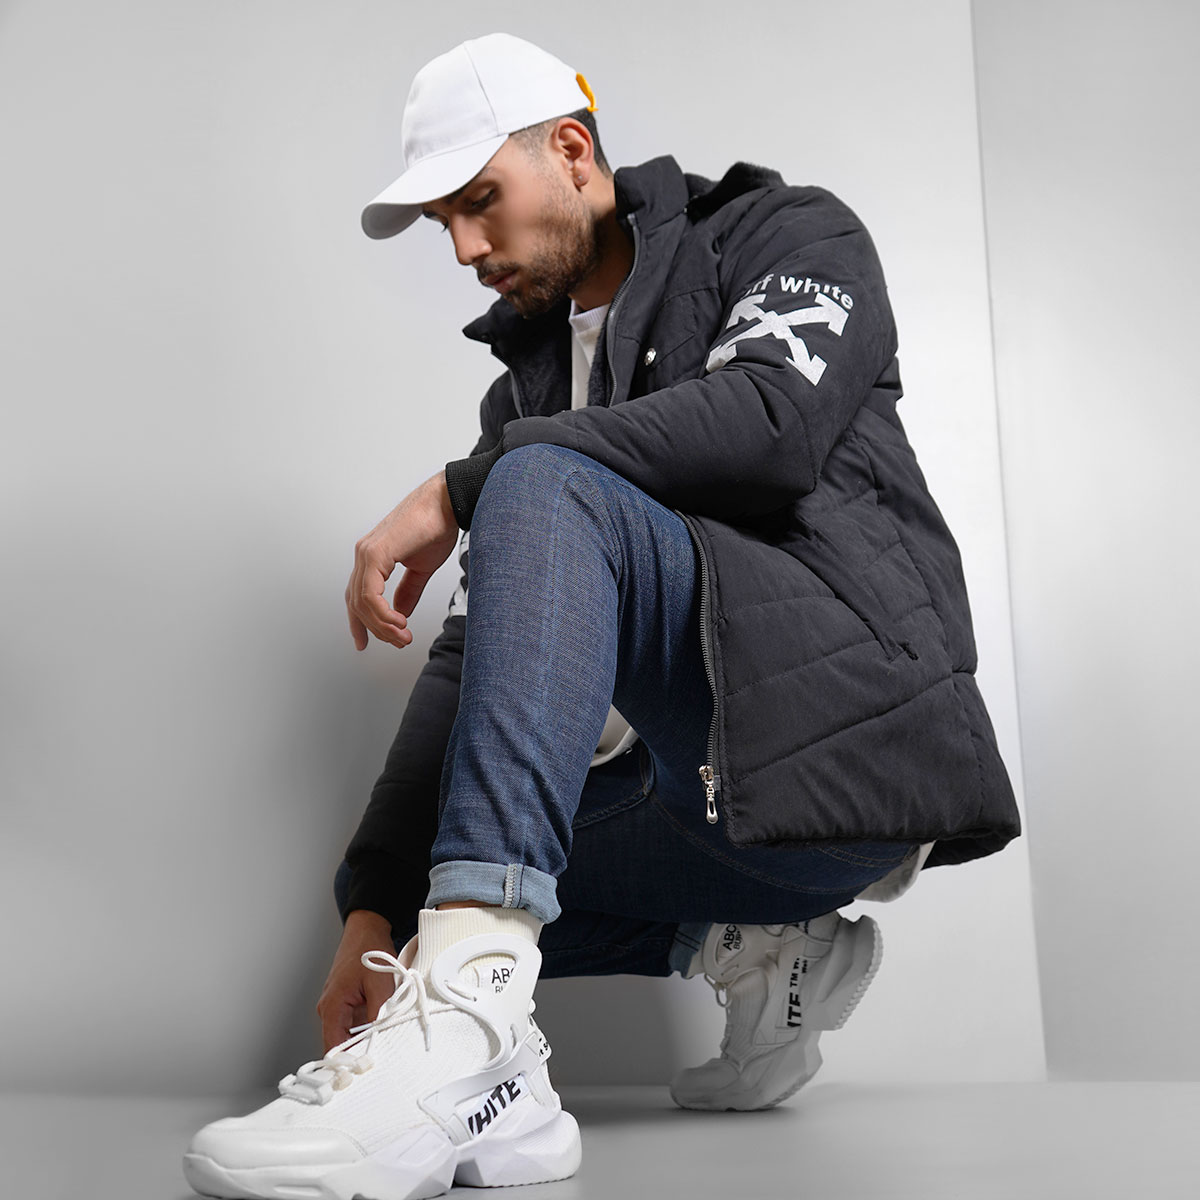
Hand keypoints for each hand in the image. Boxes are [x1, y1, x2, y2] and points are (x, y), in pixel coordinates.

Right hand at [316, 910, 396, 1052]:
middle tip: (377, 1063)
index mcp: (332, 1006)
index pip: (332, 1048)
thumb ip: (379, 1014)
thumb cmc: (368, 950)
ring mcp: (336, 1006)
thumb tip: (379, 1039)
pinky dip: (365, 1028)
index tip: (360, 1073)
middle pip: (339, 1044)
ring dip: (363, 1041)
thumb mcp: (379, 985)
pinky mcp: (345, 1002)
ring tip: (381, 1044)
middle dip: (357, 1054)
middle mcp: (329, 1009)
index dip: (346, 1063)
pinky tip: (380, 1028)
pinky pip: (353, 1023)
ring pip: (347, 1035)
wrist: (367, 929)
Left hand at [346, 470, 459, 649]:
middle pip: (356, 604)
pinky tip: (399, 620)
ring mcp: (367, 553)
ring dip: (382, 625)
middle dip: (376, 630)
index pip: (356, 597)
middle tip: (399, 641)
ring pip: (362, 602)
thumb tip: (400, 612)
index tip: (364, 643)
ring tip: (402, 635)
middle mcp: (364, 555)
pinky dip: (382, 612)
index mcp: (372, 557)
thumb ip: (408, 591)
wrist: (447, 502)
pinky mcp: (376, 553)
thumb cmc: (436, 526)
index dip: (359, 624)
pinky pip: (370, 593)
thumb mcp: (421, 568)